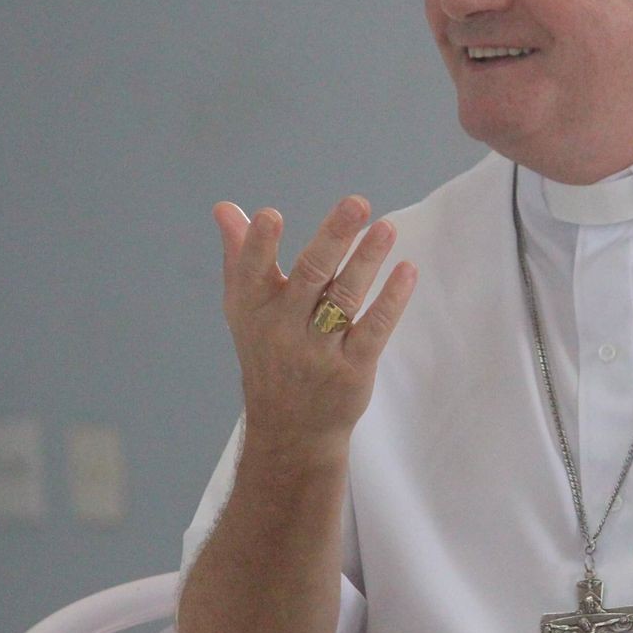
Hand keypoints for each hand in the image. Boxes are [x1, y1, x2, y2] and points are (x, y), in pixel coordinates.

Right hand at [213, 196, 417, 447]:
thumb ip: (240, 254)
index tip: (270, 214)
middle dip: (333, 238)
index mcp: (254, 307)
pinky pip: (374, 330)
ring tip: (386, 227)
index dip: (259, 245)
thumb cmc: (267, 351)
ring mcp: (318, 351)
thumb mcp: (244, 307)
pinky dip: (391, 300)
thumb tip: (225, 207)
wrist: (289, 429)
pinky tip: (406, 271)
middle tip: (358, 203)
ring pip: (344, 299)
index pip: (253, 271)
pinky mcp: (352, 369)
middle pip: (310, 276)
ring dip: (367, 261)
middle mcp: (284, 328)